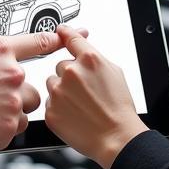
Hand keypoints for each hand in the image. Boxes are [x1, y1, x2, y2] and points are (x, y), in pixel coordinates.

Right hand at [0, 32, 62, 149]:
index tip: (69, 37)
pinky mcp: (8, 126)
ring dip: (12, 111)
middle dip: (17, 94)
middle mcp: (11, 74)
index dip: (55, 40)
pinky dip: (1, 129)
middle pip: (31, 87)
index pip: (36, 42)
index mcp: (0, 50)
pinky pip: (14, 129)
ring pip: (26, 109)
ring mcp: (12, 101)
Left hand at [44, 25, 147, 168]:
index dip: (64, 33)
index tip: (60, 31)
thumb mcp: (114, 72)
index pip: (70, 37)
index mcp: (89, 59)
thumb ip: (93, 55)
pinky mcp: (51, 110)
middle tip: (85, 91)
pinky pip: (50, 102)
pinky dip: (59, 107)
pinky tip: (74, 114)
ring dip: (62, 90)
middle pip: (61, 65)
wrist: (116, 138)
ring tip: (80, 104)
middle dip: (70, 75)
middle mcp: (71, 72)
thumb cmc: (119, 108)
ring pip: (53, 83)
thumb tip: (81, 44)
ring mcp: (59, 92)